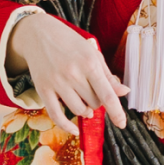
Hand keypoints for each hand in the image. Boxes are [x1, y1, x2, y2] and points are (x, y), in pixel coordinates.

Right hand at [6, 13, 127, 134]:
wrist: (38, 34)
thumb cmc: (70, 43)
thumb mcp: (92, 54)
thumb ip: (107, 75)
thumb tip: (125, 92)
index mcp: (89, 63)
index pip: (107, 94)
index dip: (117, 112)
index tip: (122, 123)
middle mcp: (73, 73)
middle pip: (94, 103)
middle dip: (97, 102)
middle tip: (92, 92)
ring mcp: (57, 82)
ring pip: (79, 110)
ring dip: (85, 110)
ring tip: (83, 100)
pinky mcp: (43, 89)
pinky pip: (56, 115)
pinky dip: (67, 126)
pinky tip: (74, 130)